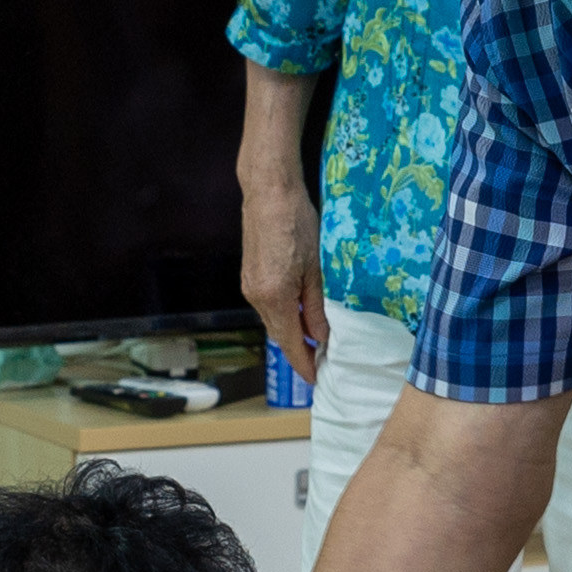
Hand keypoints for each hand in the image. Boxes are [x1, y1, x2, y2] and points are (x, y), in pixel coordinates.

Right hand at [241, 173, 326, 391]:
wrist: (268, 192)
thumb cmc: (296, 222)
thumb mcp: (316, 268)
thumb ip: (317, 306)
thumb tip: (322, 337)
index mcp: (274, 297)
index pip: (289, 343)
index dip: (303, 364)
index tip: (316, 379)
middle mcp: (256, 296)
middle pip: (279, 334)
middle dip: (299, 350)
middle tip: (322, 361)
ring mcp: (249, 286)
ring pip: (273, 320)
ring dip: (292, 331)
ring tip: (316, 337)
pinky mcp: (249, 275)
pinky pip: (267, 306)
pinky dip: (284, 315)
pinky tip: (301, 311)